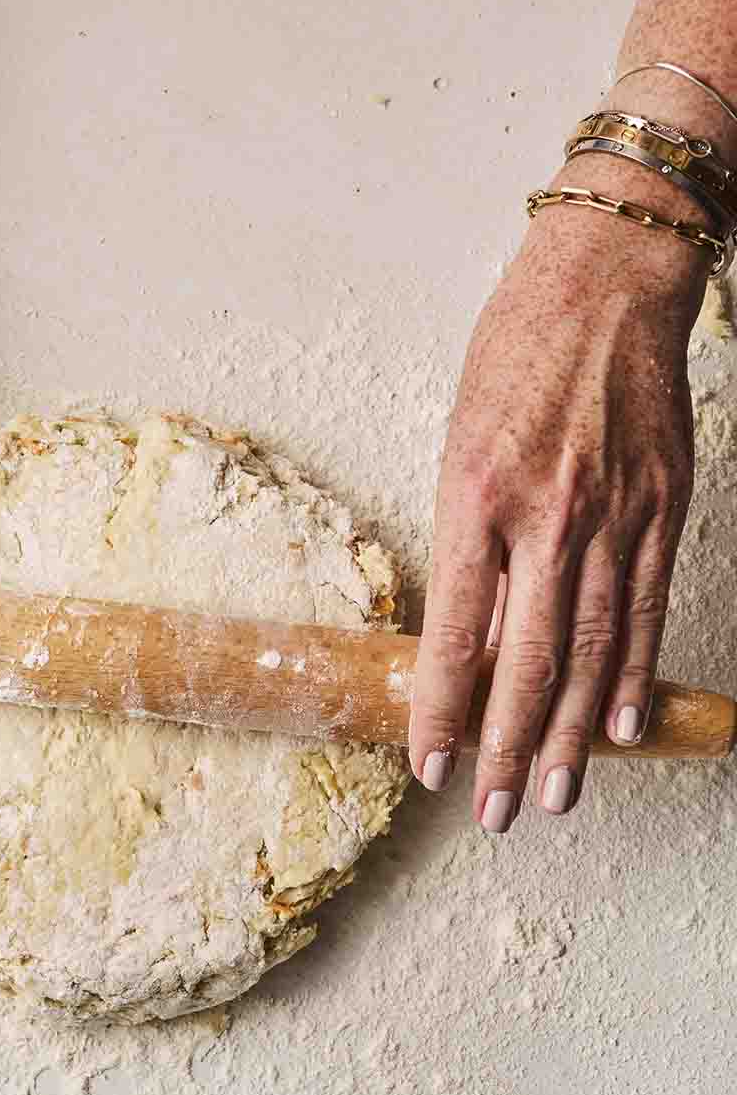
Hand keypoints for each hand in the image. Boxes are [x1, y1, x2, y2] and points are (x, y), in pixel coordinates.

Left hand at [409, 167, 708, 829]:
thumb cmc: (512, 357)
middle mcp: (548, 516)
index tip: (431, 766)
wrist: (606, 283)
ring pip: (592, 651)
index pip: (456, 634)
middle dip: (507, 748)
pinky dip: (632, 675)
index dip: (442, 712)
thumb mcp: (458, 442)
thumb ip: (466, 543)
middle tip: (495, 812)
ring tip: (554, 795)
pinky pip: (646, 609)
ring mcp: (615, 516)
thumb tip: (466, 639)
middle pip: (528, 661)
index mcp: (476, 496)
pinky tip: (619, 727)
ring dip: (571, 735)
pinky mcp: (664, 509)